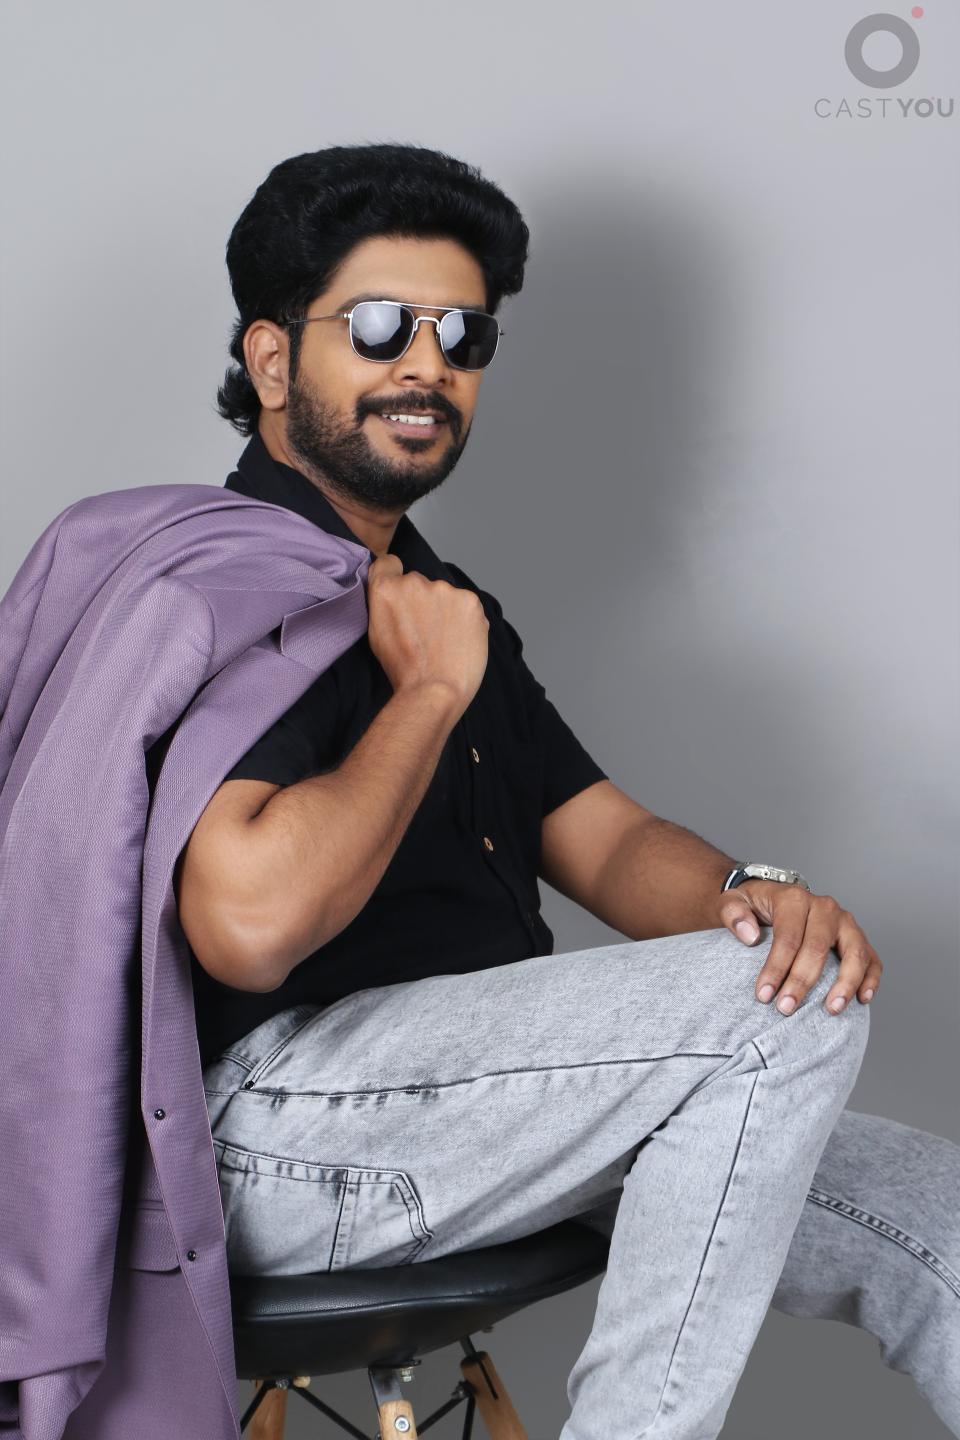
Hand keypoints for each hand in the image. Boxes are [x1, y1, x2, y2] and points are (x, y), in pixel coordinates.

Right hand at [365, 554, 488, 717]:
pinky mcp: (470, 600)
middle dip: (422, 601)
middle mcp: (414, 582)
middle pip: (419, 583)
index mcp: (386, 589)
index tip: (402, 595)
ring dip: (445, 610)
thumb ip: (384, 605)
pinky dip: (465, 619)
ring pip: (445, 594)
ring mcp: (445, 590)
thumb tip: (394, 596)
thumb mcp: (377, 633)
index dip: (393, 577)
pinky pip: (466, 604)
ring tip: (445, 641)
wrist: (434, 690)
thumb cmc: (404, 670)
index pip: (388, 563)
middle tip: (425, 631)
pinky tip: (460, 640)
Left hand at [719, 879, 882, 1015]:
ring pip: (854, 952)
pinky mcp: (857, 937)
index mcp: (794, 898)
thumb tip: (750, 936)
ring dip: (845, 983)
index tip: (763, 995)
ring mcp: (845, 922)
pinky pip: (872, 958)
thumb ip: (733, 914)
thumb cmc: (750, 905)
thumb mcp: (730, 902)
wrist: (770, 898)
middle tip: (785, 1009)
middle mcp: (825, 908)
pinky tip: (862, 999)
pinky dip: (871, 978)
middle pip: (818, 947)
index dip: (776, 968)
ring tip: (831, 1010)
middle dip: (802, 981)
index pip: (788, 937)